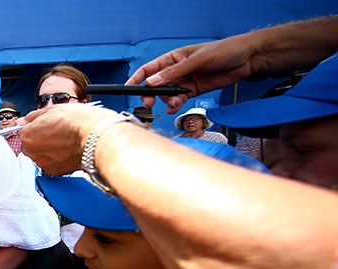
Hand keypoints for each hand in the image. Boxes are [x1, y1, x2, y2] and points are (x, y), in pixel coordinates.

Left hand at [20, 104, 114, 174]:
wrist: (96, 138)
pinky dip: (58, 158)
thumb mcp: (53, 110)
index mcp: (28, 136)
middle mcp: (33, 152)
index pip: (24, 131)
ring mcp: (44, 163)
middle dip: (40, 140)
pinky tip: (69, 149)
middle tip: (57, 132)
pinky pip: (52, 163)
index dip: (36, 127)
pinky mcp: (56, 172)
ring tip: (65, 141)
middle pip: (31, 145)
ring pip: (42, 155)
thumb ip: (34, 116)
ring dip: (49, 150)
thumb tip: (26, 119)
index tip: (44, 126)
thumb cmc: (78, 122)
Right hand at [125, 35, 254, 113]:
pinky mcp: (193, 91)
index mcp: (173, 58)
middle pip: (155, 85)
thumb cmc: (224, 51)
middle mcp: (176, 71)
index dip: (137, 78)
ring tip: (173, 104)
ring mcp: (185, 82)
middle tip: (149, 102)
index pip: (149, 69)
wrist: (247, 60)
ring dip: (166, 101)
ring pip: (167, 95)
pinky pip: (179, 100)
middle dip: (150, 94)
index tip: (128, 88)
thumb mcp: (197, 59)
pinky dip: (174, 106)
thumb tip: (153, 80)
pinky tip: (174, 108)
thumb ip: (175, 72)